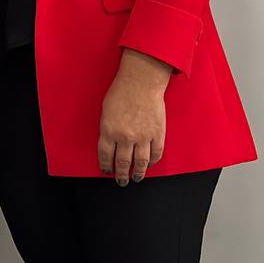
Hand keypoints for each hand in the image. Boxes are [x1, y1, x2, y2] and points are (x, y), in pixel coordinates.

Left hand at [98, 48, 172, 182]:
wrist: (141, 81)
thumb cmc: (121, 91)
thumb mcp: (106, 110)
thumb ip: (107, 129)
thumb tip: (110, 145)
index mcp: (109, 130)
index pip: (105, 156)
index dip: (106, 166)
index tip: (107, 171)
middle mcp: (125, 137)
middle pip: (123, 163)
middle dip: (121, 175)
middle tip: (121, 181)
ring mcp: (143, 137)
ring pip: (141, 163)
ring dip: (138, 173)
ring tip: (136, 178)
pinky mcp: (158, 134)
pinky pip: (156, 154)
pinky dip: (153, 162)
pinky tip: (150, 164)